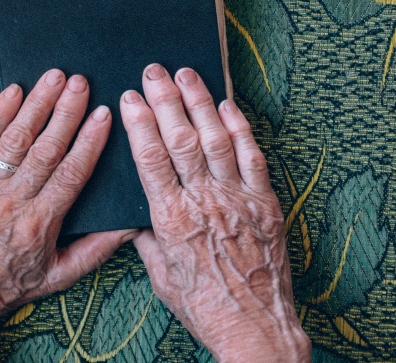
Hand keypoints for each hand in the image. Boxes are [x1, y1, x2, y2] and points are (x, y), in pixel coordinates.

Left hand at [0, 69, 136, 361]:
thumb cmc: (15, 281)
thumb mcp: (62, 275)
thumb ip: (98, 249)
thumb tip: (133, 223)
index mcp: (39, 224)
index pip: (70, 174)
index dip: (88, 142)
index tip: (104, 114)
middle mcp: (10, 203)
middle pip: (43, 149)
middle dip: (65, 112)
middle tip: (81, 82)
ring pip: (13, 139)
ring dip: (35, 104)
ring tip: (54, 76)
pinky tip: (13, 91)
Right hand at [120, 64, 309, 362]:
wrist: (255, 325)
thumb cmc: (204, 304)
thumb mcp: (161, 275)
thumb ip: (147, 238)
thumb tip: (136, 213)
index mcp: (172, 218)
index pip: (151, 157)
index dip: (140, 123)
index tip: (130, 98)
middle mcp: (204, 201)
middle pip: (181, 138)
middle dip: (166, 99)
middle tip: (155, 71)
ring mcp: (237, 198)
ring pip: (216, 138)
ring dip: (200, 102)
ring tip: (188, 74)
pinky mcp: (265, 202)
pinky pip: (252, 156)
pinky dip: (240, 128)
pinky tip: (228, 106)